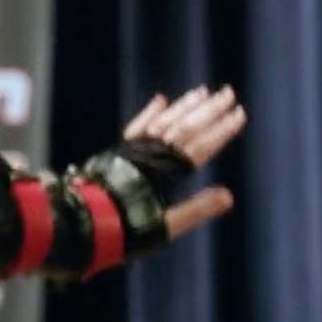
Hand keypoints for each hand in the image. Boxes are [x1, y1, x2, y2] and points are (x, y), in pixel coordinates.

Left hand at [120, 85, 247, 239]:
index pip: (201, 146)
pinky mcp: (118, 151)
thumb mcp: (164, 226)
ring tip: (202, 92)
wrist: (81, 223)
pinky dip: (151, 112)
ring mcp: (133, 149)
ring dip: (184, 106)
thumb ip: (196, 209)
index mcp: (167, 171)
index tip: (240, 114)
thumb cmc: (124, 229)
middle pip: (185, 127)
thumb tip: (228, 195)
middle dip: (209, 110)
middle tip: (229, 93)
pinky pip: (137, 126)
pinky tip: (161, 100)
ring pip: (163, 121)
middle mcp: (151, 154)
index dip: (222, 131)